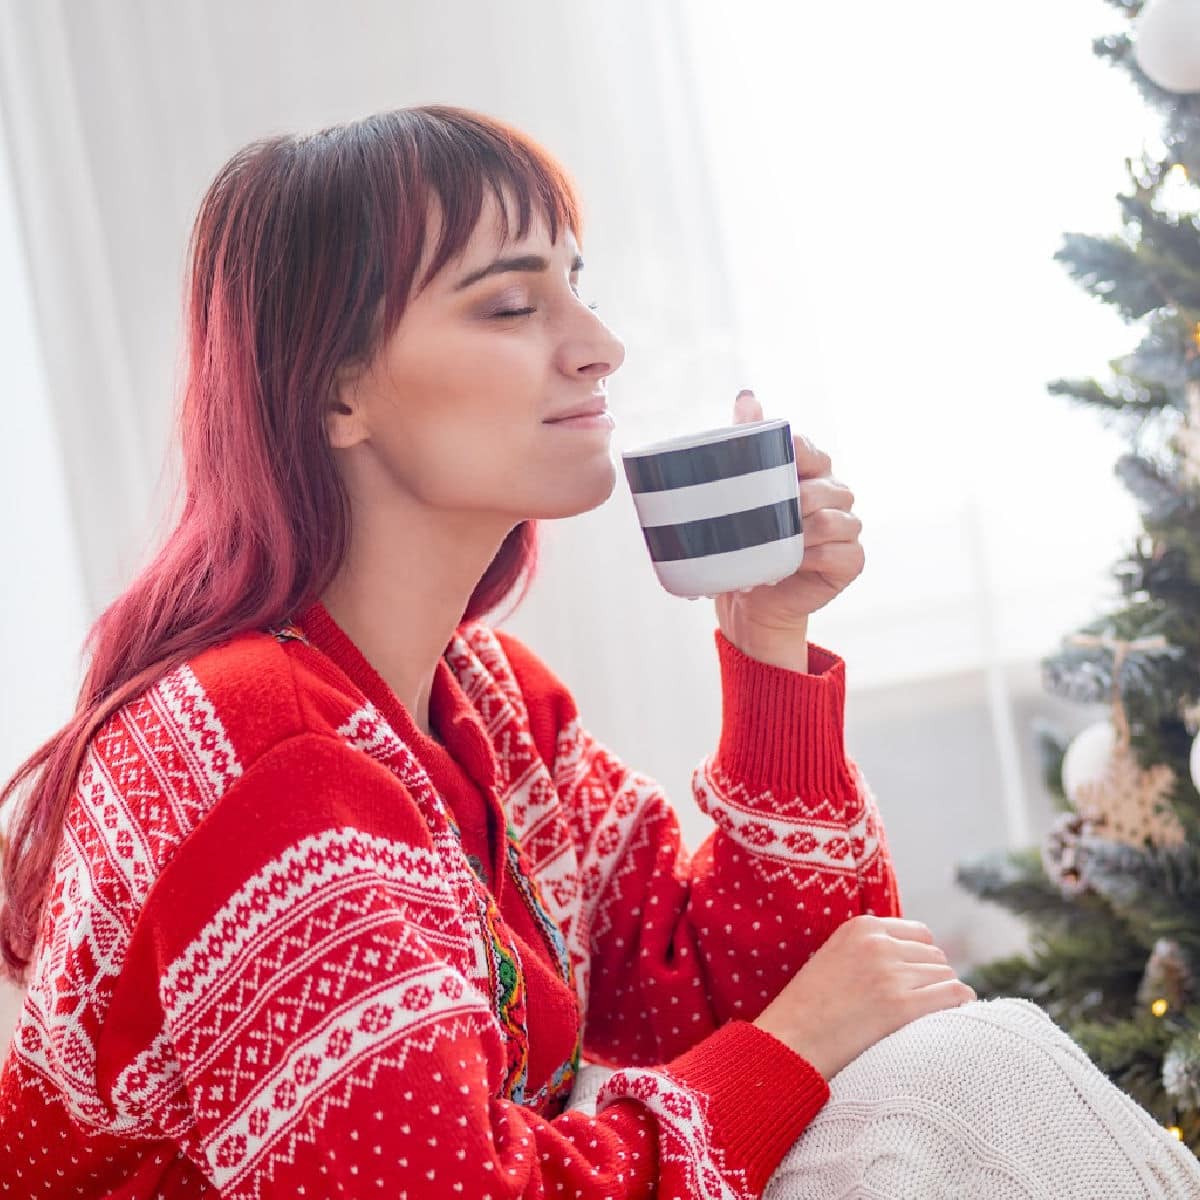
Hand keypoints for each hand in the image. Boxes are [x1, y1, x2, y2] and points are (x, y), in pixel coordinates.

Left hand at [714, 390, 863, 646]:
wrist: (752, 599)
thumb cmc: (747, 543)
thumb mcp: (741, 494)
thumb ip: (747, 444)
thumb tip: (747, 396)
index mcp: (811, 473)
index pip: (809, 451)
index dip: (796, 454)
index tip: (773, 464)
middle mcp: (834, 496)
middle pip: (825, 486)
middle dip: (797, 500)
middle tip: (766, 516)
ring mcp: (846, 528)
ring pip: (834, 519)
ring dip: (804, 531)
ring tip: (777, 543)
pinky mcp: (850, 560)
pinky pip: (841, 553)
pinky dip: (815, 557)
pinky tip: (794, 562)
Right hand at [752, 914, 975, 1079]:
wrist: (790, 1042)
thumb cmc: (810, 1009)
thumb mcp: (835, 959)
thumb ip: (869, 950)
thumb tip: (917, 960)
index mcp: (860, 927)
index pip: (920, 934)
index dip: (921, 960)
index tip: (915, 983)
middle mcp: (877, 944)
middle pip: (936, 956)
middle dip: (932, 980)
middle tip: (919, 1007)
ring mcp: (890, 974)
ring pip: (946, 976)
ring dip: (943, 996)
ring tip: (926, 1018)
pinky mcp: (901, 1006)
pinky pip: (953, 995)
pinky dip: (960, 1005)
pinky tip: (953, 1019)